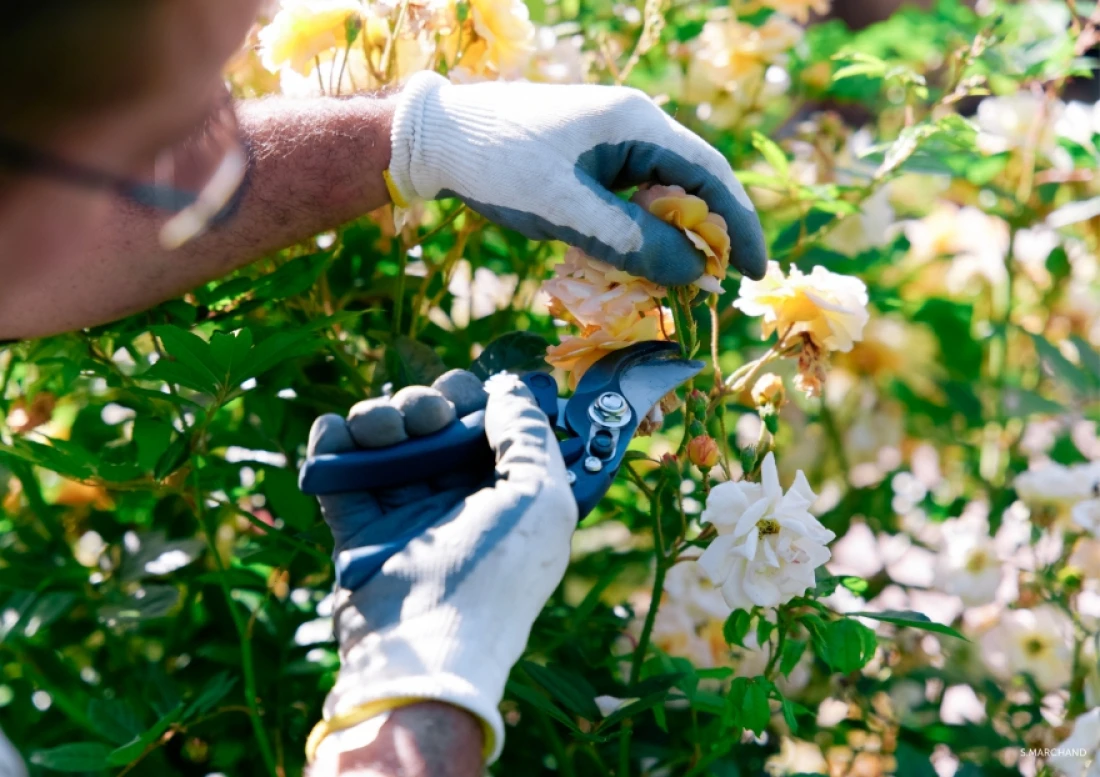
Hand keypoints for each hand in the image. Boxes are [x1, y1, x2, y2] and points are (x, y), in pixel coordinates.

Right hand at [304, 371, 576, 764]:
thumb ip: (529, 435)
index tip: (463, 397)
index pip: (487, 426)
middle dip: (424, 405)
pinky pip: (340, 472)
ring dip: (379, 418)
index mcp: (506, 494)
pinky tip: (336, 433)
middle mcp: (457, 500)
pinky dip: (333, 443)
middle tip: (428, 418)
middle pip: (433, 426)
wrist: (425, 649)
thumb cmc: (495, 575)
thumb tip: (508, 388)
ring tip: (380, 431)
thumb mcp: (541, 500)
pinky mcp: (359, 528)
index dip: (473, 400)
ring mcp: (405, 514)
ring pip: (387, 442)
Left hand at [387, 72, 766, 286]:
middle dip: (712, 236)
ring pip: (661, 194)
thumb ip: (632, 241)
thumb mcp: (566, 209)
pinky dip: (642, 231)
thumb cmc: (499, 166)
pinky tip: (640, 262)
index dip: (739, 226)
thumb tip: (696, 273)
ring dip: (675, 237)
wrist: (437, 138)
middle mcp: (633, 125)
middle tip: (724, 286)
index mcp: (637, 123)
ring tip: (686, 282)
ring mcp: (610, 140)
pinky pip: (631, 197)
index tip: (755, 272)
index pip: (710, 175)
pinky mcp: (588, 159)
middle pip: (693, 184)